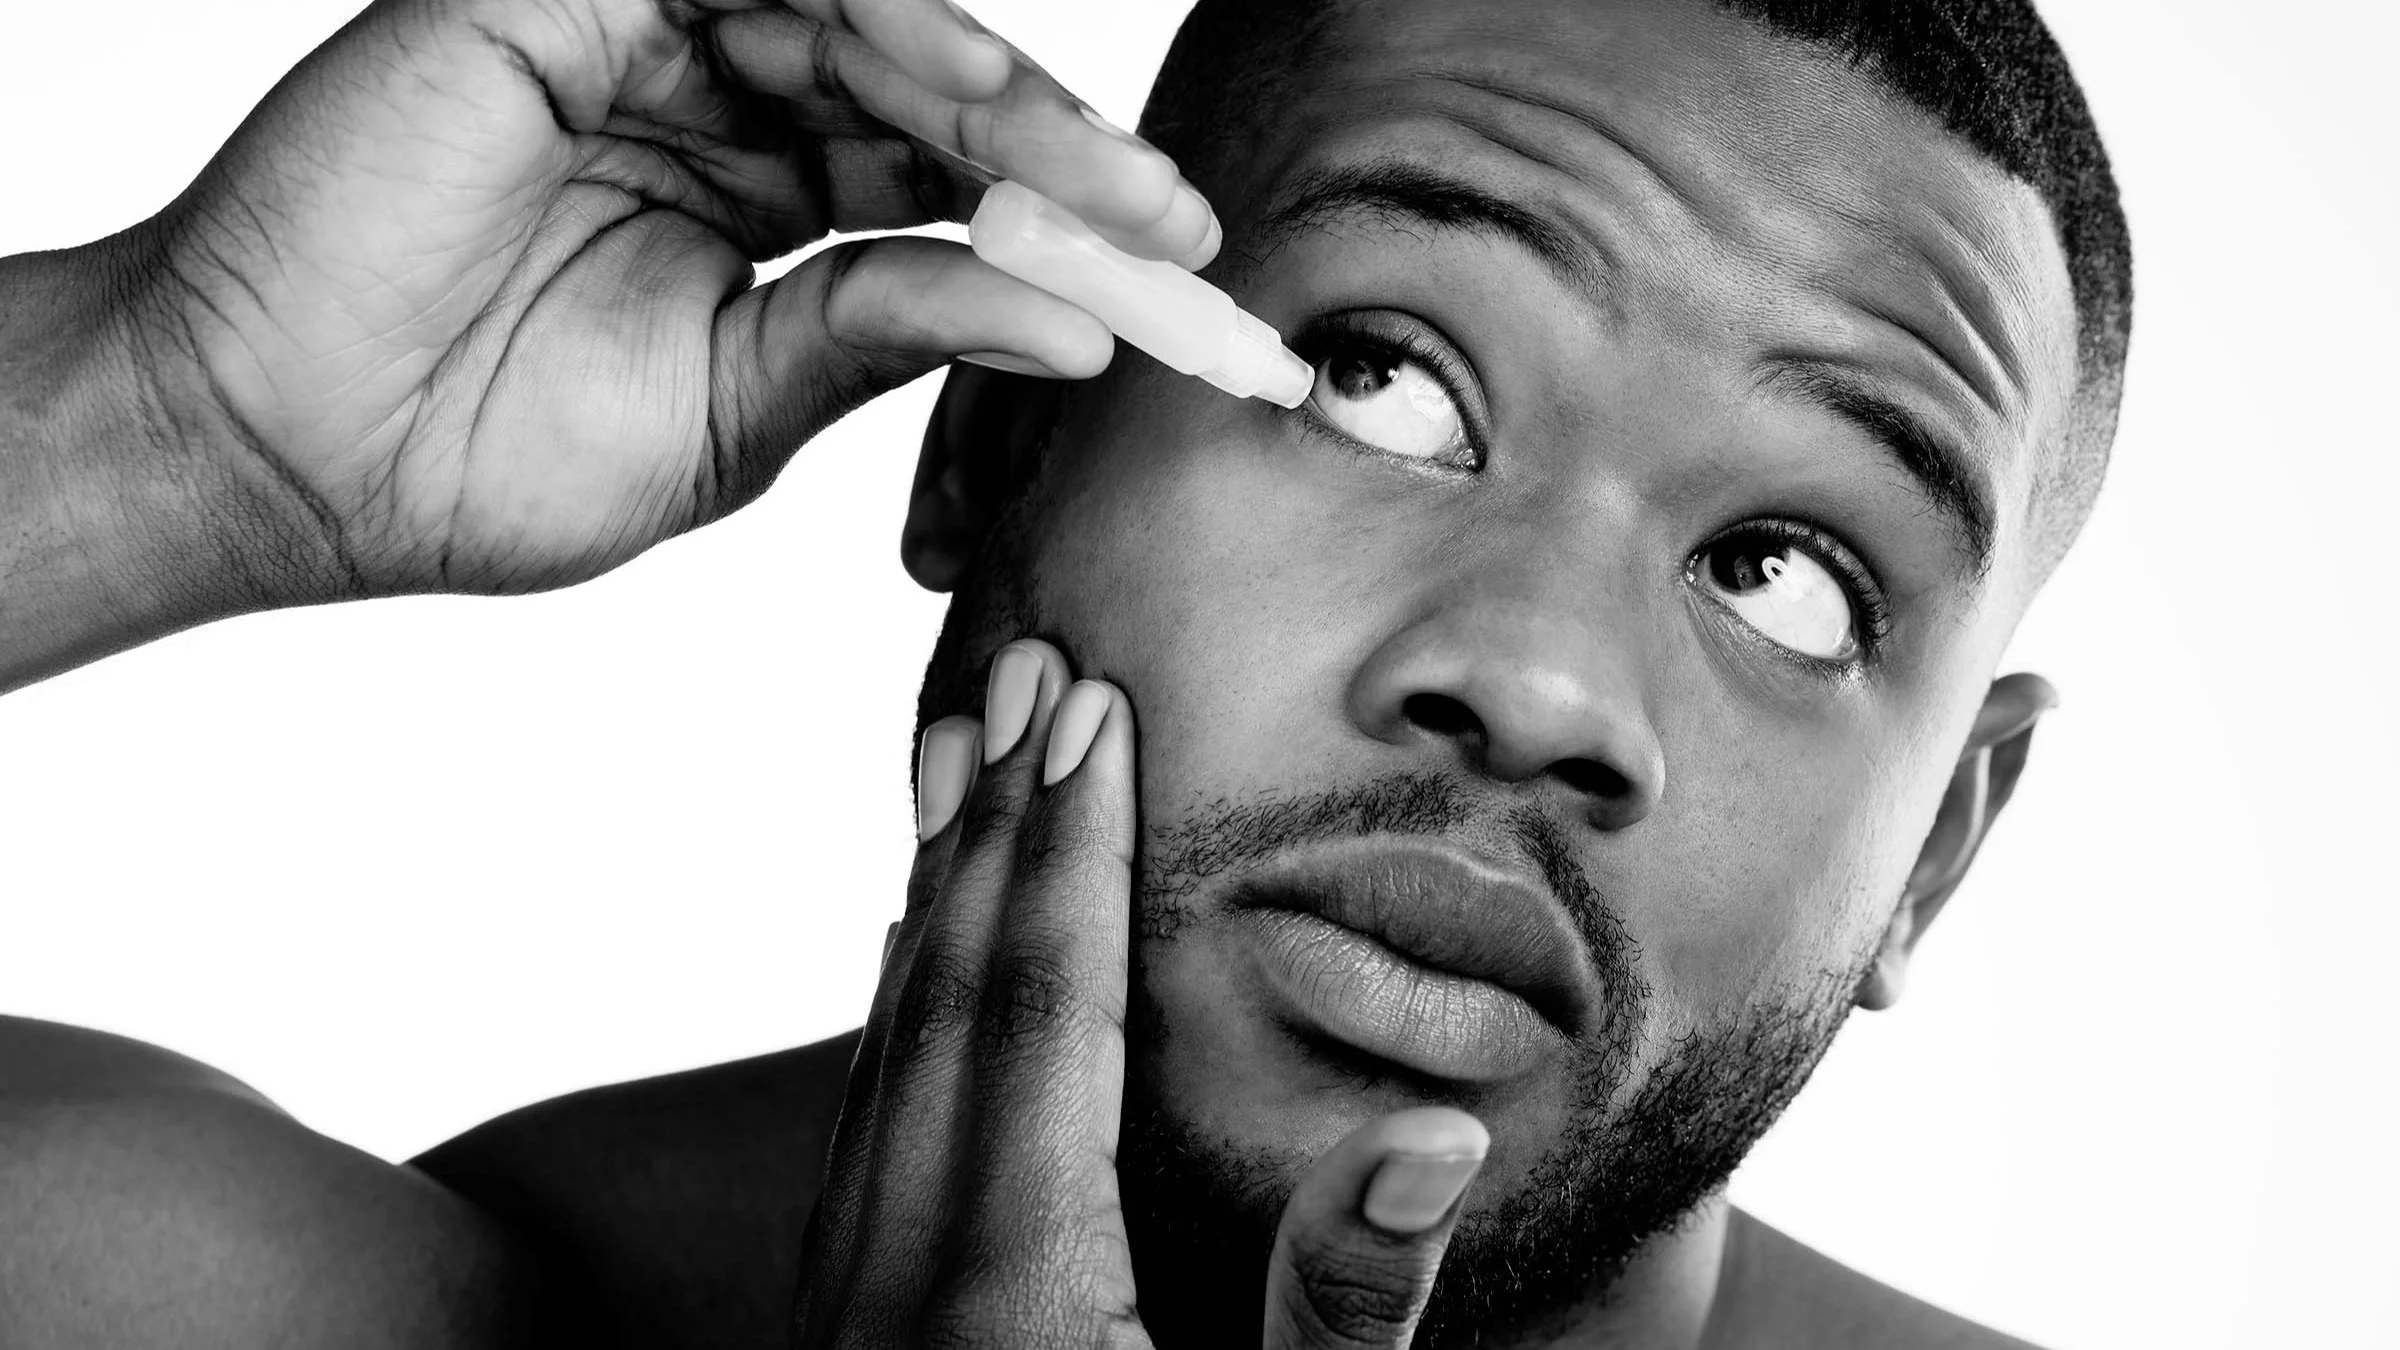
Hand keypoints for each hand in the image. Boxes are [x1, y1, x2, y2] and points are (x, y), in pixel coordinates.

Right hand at [119, 0, 1212, 601]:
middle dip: (1060, 156)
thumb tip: (1074, 323)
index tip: (1178, 289)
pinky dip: (873, 17)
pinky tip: (959, 86)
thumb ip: (885, 334)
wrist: (280, 453)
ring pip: (863, 20)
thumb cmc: (477, 456)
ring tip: (1085, 170)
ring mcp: (647, 41)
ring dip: (988, 88)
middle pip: (928, 97)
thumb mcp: (732, 413)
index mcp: (757, 214)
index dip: (1061, 229)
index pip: (941, 192)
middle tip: (1169, 224)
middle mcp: (718, 112)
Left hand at [794, 638, 1490, 1347]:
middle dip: (995, 819)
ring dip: (932, 890)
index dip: (1074, 849)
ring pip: (885, 1046)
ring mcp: (850, 1302)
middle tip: (1021, 669)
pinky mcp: (841, 1328)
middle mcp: (904, 1273)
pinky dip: (898, 1005)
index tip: (1089, 710)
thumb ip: (1335, 1299)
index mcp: (1013, 1289)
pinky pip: (860, 1124)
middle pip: (951, 997)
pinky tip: (909, 950)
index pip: (1048, 1012)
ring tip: (959, 756)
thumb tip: (1438, 1137)